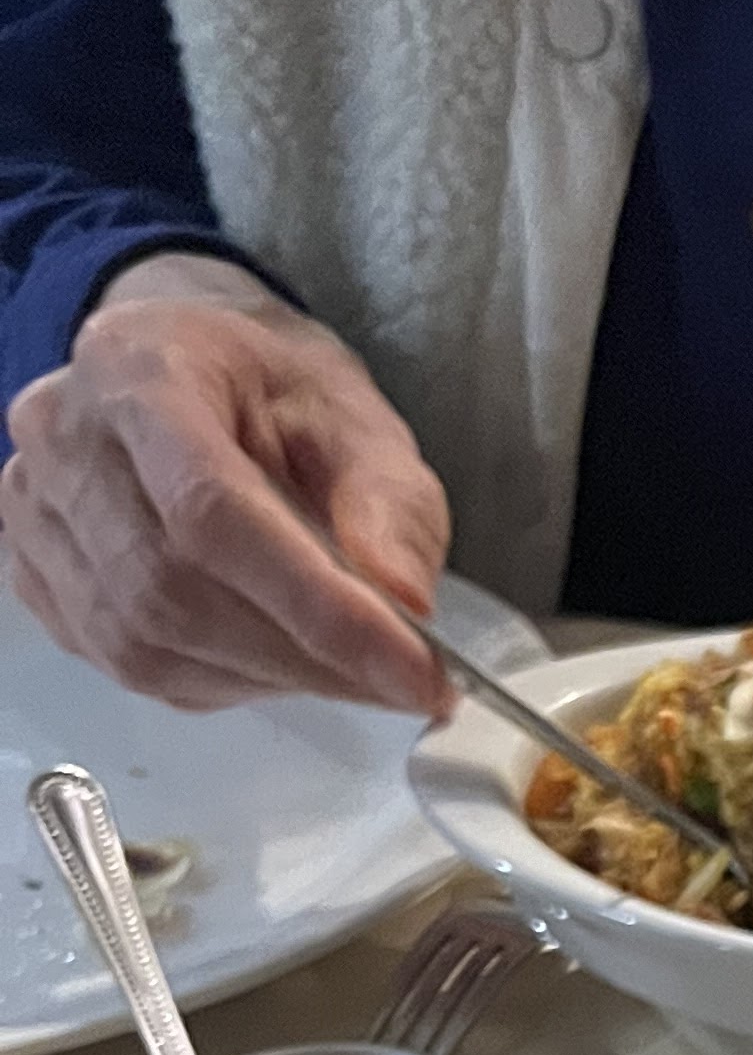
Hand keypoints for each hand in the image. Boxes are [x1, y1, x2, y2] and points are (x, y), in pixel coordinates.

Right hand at [2, 257, 450, 711]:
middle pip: (174, 591)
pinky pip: (130, 665)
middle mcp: (62, 439)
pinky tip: (275, 659)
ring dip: (268, 678)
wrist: (195, 374)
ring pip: (147, 643)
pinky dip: (222, 682)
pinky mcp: (36, 575)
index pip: (213, 514)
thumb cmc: (273, 392)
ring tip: (346, 669)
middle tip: (399, 680)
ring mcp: (35, 513)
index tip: (412, 670)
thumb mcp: (357, 418)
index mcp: (138, 372)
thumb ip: (390, 503)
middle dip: (304, 657)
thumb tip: (405, 599)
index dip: (317, 609)